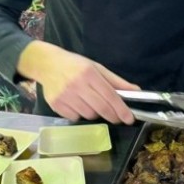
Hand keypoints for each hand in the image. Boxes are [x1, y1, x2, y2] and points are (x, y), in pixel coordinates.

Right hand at [17, 41, 137, 123]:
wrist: (47, 64)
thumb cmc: (75, 65)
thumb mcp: (97, 68)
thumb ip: (116, 81)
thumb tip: (136, 91)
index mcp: (89, 73)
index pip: (109, 95)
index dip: (121, 109)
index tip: (130, 118)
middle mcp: (76, 85)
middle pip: (100, 108)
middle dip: (112, 116)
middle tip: (118, 118)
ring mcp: (64, 96)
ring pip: (88, 115)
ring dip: (94, 113)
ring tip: (90, 102)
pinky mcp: (55, 105)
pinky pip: (75, 118)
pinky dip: (79, 114)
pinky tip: (77, 104)